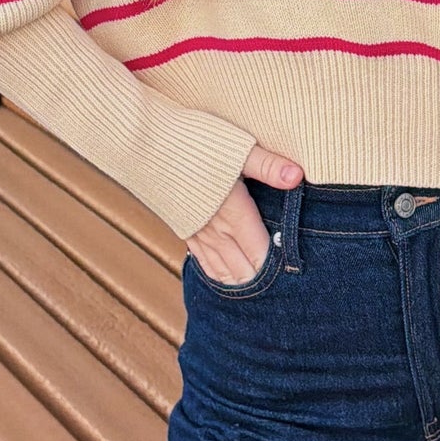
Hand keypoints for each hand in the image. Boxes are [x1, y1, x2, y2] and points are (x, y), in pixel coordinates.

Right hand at [187, 145, 302, 286]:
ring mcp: (197, 233)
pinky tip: (226, 280)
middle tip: (284, 295)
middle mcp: (216, 230)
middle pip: (245, 270)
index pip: (262, 254)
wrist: (143, 144)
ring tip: (260, 299)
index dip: (279, 269)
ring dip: (242, 284)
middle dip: (264, 283)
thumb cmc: (191, 141)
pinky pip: (204, 263)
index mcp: (234, 213)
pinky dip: (219, 276)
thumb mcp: (235, 147)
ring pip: (224, 271)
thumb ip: (267, 165)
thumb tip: (297, 176)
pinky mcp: (183, 229)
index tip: (297, 277)